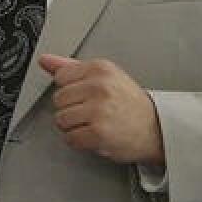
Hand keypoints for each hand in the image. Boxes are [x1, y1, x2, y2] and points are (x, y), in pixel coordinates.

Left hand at [38, 53, 164, 165]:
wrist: (156, 128)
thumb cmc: (129, 103)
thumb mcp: (104, 76)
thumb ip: (71, 67)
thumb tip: (45, 60)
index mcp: (99, 68)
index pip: (61, 77)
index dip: (70, 90)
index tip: (85, 95)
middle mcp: (99, 87)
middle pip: (58, 99)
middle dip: (71, 109)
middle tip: (91, 112)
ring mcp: (99, 110)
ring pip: (61, 120)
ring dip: (74, 127)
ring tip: (93, 123)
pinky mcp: (98, 133)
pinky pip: (70, 138)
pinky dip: (79, 141)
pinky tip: (94, 135)